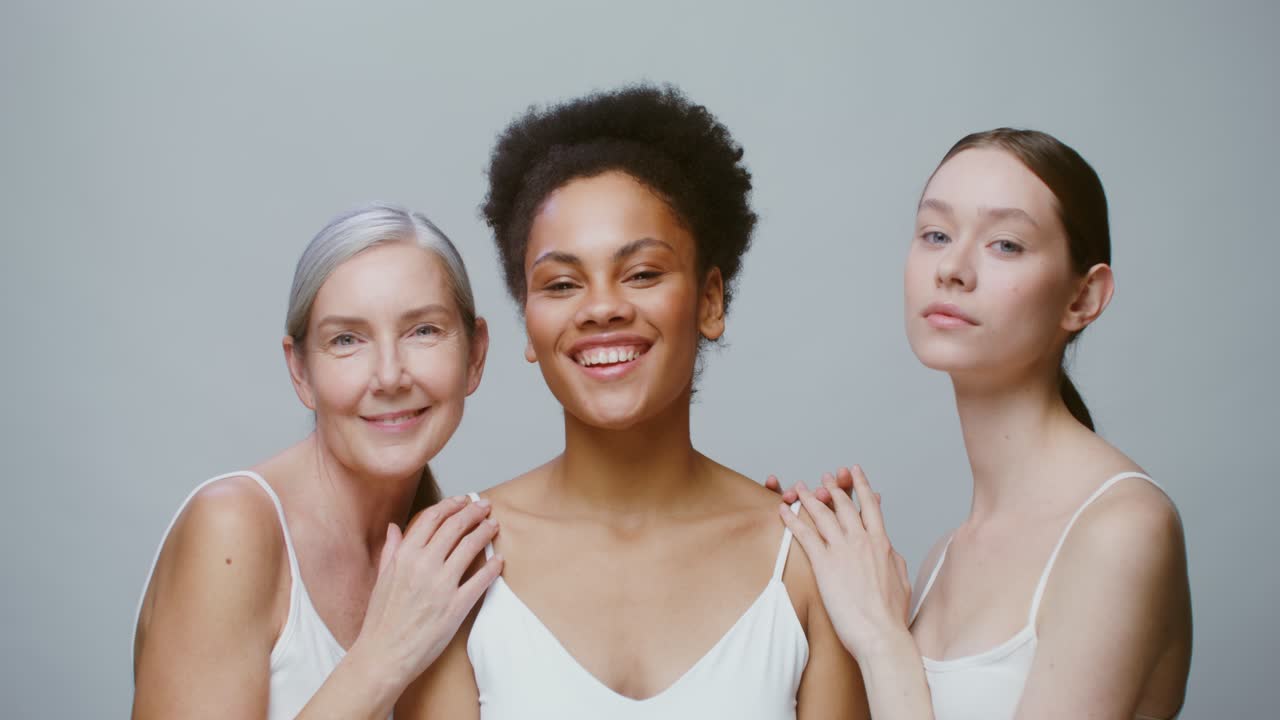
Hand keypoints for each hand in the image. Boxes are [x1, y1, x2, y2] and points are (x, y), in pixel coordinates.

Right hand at [353, 496, 502, 686]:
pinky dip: (493, 567)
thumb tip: (394, 527)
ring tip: (494, 526)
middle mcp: (423, 566)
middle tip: (485, 506)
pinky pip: (480, 580)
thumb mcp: (381, 579)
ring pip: (470, 547)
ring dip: (485, 532)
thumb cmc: (381, 620)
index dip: (452, 505)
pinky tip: (499, 560)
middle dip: (474, 512)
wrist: (384, 656)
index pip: (433, 518)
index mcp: (404, 556)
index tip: (464, 500)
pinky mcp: (455, 607)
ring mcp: (441, 586)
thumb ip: (390, 550)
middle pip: (455, 527)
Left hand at [778, 466, 910, 660]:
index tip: (856, 473)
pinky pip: (804, 534)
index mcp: (882, 544)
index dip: (862, 487)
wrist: (881, 633)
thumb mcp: (901, 580)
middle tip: (824, 478)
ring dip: (809, 498)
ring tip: (799, 487)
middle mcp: (862, 541)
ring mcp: (842, 550)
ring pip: (822, 514)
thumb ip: (893, 559)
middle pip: (844, 505)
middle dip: (833, 488)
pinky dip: (792, 519)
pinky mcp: (824, 563)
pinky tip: (783, 510)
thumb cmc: (891, 615)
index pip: (870, 507)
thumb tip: (889, 550)